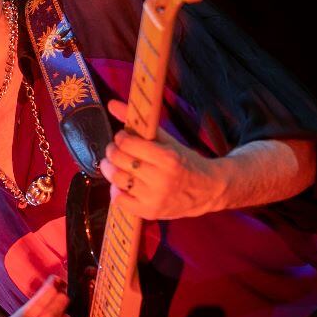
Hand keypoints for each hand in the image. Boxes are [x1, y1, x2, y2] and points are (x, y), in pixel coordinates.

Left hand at [99, 99, 225, 220]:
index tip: (122, 137)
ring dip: (110, 170)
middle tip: (115, 150)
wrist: (206, 190)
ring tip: (115, 165)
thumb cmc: (184, 161)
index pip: (128, 143)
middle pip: (119, 161)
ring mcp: (154, 198)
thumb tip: (111, 104)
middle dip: (112, 152)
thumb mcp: (166, 140)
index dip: (120, 138)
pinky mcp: (149, 212)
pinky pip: (119, 201)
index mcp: (167, 158)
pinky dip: (115, 190)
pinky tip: (122, 184)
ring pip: (116, 180)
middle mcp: (161, 179)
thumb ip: (138, 124)